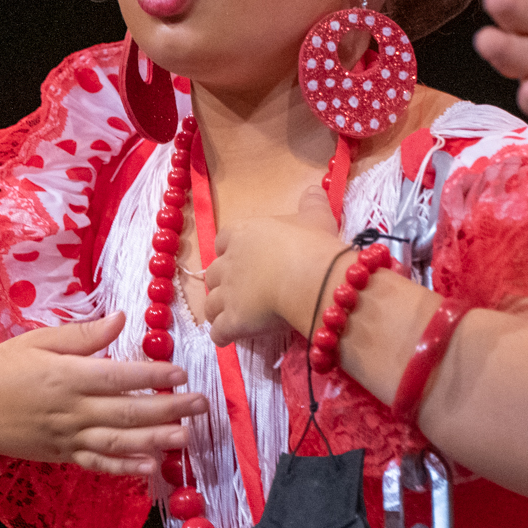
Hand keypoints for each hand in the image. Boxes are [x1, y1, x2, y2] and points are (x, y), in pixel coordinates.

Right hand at [0, 314, 206, 475]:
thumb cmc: (2, 368)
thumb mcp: (38, 341)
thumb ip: (83, 336)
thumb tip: (122, 320)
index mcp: (67, 376)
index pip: (119, 376)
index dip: (153, 374)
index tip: (181, 371)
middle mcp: (73, 410)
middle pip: (128, 410)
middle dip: (168, 408)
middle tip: (200, 404)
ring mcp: (69, 437)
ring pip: (120, 441)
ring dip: (156, 439)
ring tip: (186, 436)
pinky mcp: (63, 455)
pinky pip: (99, 463)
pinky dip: (125, 467)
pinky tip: (151, 467)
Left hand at [203, 185, 346, 345]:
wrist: (313, 277)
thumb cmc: (313, 244)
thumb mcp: (316, 216)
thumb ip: (312, 202)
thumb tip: (315, 190)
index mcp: (243, 233)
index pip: (223, 240)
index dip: (230, 252)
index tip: (243, 260)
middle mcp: (228, 261)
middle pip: (214, 274)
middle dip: (223, 284)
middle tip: (241, 293)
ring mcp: (228, 292)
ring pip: (211, 304)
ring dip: (218, 311)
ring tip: (231, 317)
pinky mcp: (233, 320)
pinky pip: (218, 332)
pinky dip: (222, 336)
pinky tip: (230, 338)